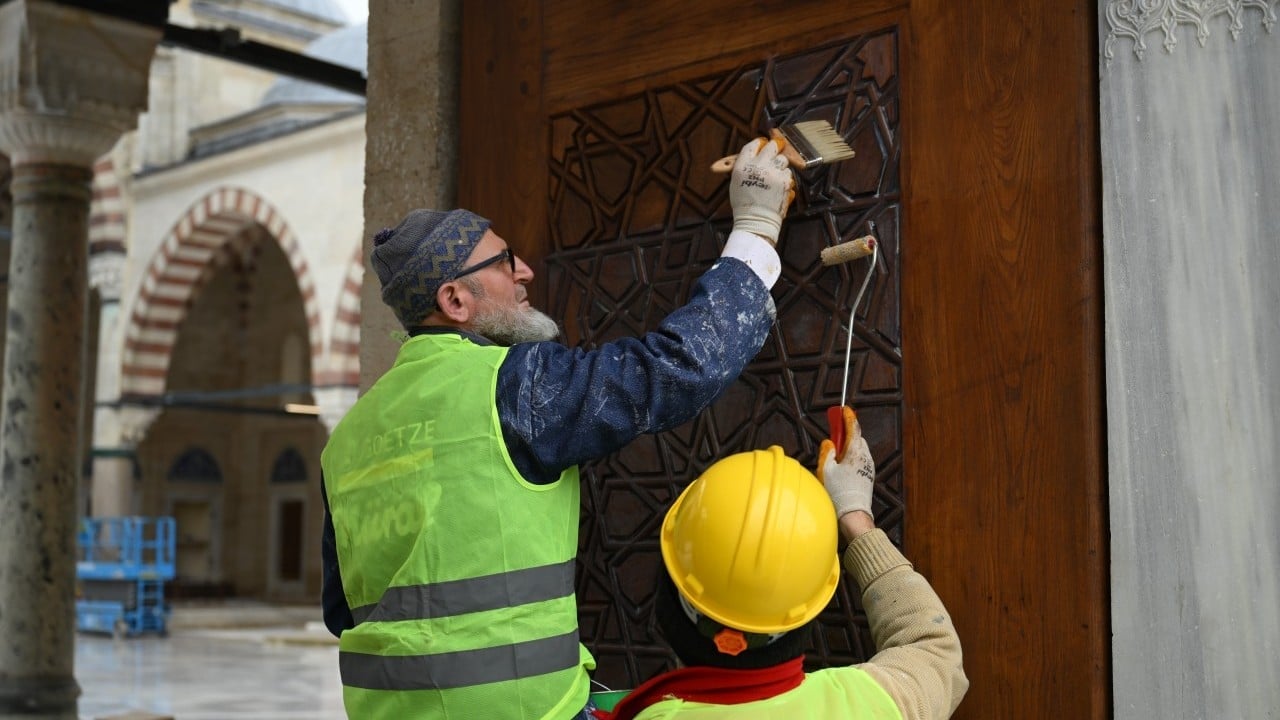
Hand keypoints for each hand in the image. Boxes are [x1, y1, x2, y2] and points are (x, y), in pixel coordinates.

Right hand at [729, 137, 794, 244]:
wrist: (757, 220)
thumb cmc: (745, 204)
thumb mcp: (736, 183)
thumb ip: (744, 167)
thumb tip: (754, 154)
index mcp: (743, 166)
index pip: (753, 145)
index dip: (759, 143)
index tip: (763, 143)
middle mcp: (759, 166)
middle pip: (772, 146)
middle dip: (775, 146)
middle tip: (777, 148)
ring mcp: (774, 172)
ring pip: (783, 160)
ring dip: (780, 165)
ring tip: (774, 176)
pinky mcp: (785, 180)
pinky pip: (788, 173)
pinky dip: (785, 178)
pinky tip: (778, 186)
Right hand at [817, 406, 874, 521]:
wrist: (853, 513)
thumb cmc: (839, 493)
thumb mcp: (826, 470)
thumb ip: (827, 452)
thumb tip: (829, 442)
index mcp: (854, 453)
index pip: (853, 428)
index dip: (848, 417)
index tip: (844, 409)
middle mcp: (865, 457)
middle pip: (857, 438)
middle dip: (847, 434)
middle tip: (835, 434)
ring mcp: (869, 466)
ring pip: (860, 449)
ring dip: (849, 447)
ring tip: (837, 456)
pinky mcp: (869, 475)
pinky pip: (861, 459)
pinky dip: (853, 457)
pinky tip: (844, 467)